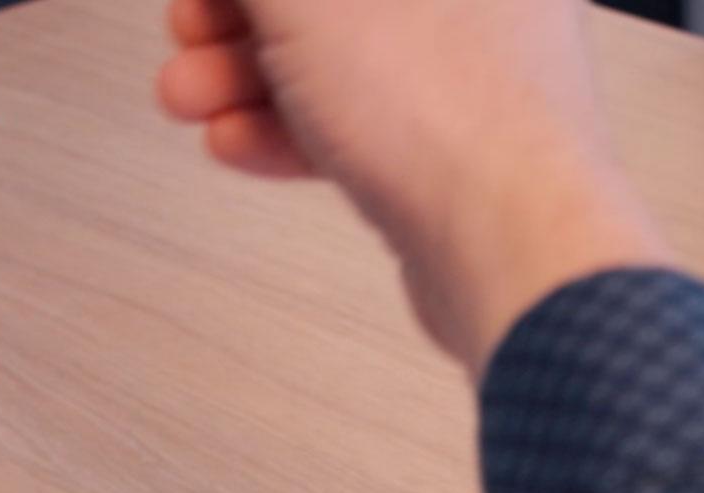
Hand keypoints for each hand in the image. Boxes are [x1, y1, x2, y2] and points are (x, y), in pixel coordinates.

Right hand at [153, 0, 673, 370]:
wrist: (514, 256)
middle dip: (242, 16)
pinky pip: (366, 123)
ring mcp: (476, 79)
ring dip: (251, 78)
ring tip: (189, 98)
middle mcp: (484, 0)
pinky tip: (237, 142)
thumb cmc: (448, 111)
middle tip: (190, 29)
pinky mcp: (459, 153)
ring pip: (346, 59)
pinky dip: (296, 130)